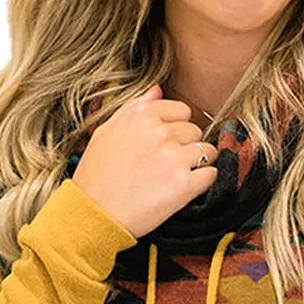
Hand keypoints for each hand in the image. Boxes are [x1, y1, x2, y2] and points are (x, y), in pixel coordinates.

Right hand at [70, 84, 219, 239]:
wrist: (93, 213)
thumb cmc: (95, 175)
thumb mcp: (106, 131)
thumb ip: (134, 108)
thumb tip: (158, 90)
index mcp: (142, 116)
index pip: (182, 111)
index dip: (176, 128)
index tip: (166, 144)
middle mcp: (160, 132)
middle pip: (195, 131)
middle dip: (186, 146)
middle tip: (167, 165)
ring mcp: (174, 158)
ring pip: (207, 151)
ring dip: (199, 164)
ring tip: (177, 177)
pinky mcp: (184, 184)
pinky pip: (211, 175)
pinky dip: (204, 182)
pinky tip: (186, 189)